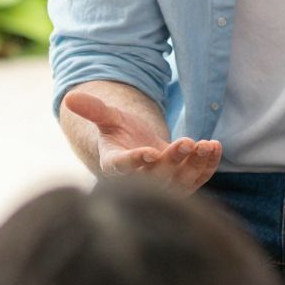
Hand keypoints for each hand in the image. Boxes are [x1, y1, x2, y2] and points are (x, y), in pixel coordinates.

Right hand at [62, 88, 220, 191]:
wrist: (140, 149)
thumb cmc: (121, 133)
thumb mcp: (108, 118)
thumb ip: (93, 110)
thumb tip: (69, 97)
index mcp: (116, 167)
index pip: (123, 168)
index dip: (135, 162)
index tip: (147, 152)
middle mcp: (139, 182)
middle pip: (157, 177)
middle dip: (173, 161)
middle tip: (187, 142)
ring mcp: (164, 187)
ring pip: (181, 181)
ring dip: (195, 164)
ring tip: (206, 145)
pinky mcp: (184, 185)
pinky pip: (199, 179)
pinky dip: (208, 165)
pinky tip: (215, 146)